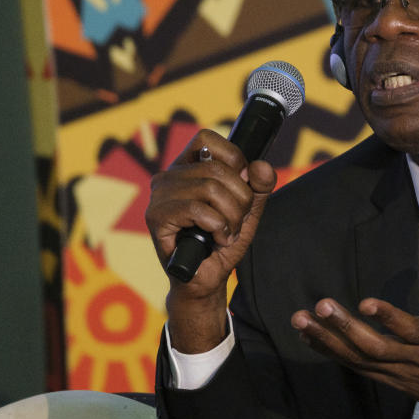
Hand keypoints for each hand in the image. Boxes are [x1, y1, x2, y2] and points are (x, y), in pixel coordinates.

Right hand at [146, 129, 276, 350]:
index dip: (233, 158)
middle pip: (217, 169)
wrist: (206, 280)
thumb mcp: (247, 211)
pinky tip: (217, 239)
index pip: (206, 138)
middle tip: (238, 221)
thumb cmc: (221, 242)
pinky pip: (197, 209)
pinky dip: (217, 226)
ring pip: (210, 188)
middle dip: (240, 198)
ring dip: (230, 216)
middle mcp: (168, 176)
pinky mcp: (156, 217)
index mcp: (187, 168)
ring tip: (227, 233)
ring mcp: (159, 196)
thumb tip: (262, 165)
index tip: (242, 185)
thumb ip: (259, 186)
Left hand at [290, 231, 418, 418]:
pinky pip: (357, 367)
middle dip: (345, 328)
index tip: (365, 303)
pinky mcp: (390, 381)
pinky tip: (310, 336)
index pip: (411, 331)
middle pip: (375, 348)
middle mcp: (416, 360)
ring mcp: (400, 374)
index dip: (389, 319)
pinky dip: (332, 352)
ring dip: (328, 340)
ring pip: (359, 360)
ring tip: (300, 319)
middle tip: (320, 305)